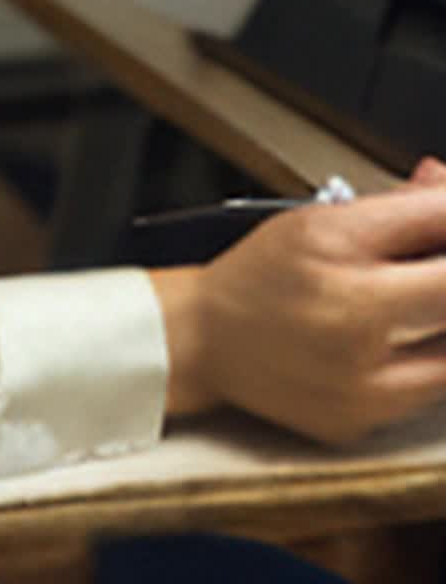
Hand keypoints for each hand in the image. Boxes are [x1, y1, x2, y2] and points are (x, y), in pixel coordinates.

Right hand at [152, 167, 445, 445]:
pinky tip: (396, 336)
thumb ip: (402, 207)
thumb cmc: (260, 272)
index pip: (445, 246)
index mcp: (347, 273)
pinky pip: (425, 390)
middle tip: (434, 260)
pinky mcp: (361, 423)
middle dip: (444, 273)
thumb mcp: (324, 219)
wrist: (207, 335)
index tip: (444, 218)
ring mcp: (361, 391)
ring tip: (418, 297)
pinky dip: (424, 358)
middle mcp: (355, 335)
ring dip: (441, 318)